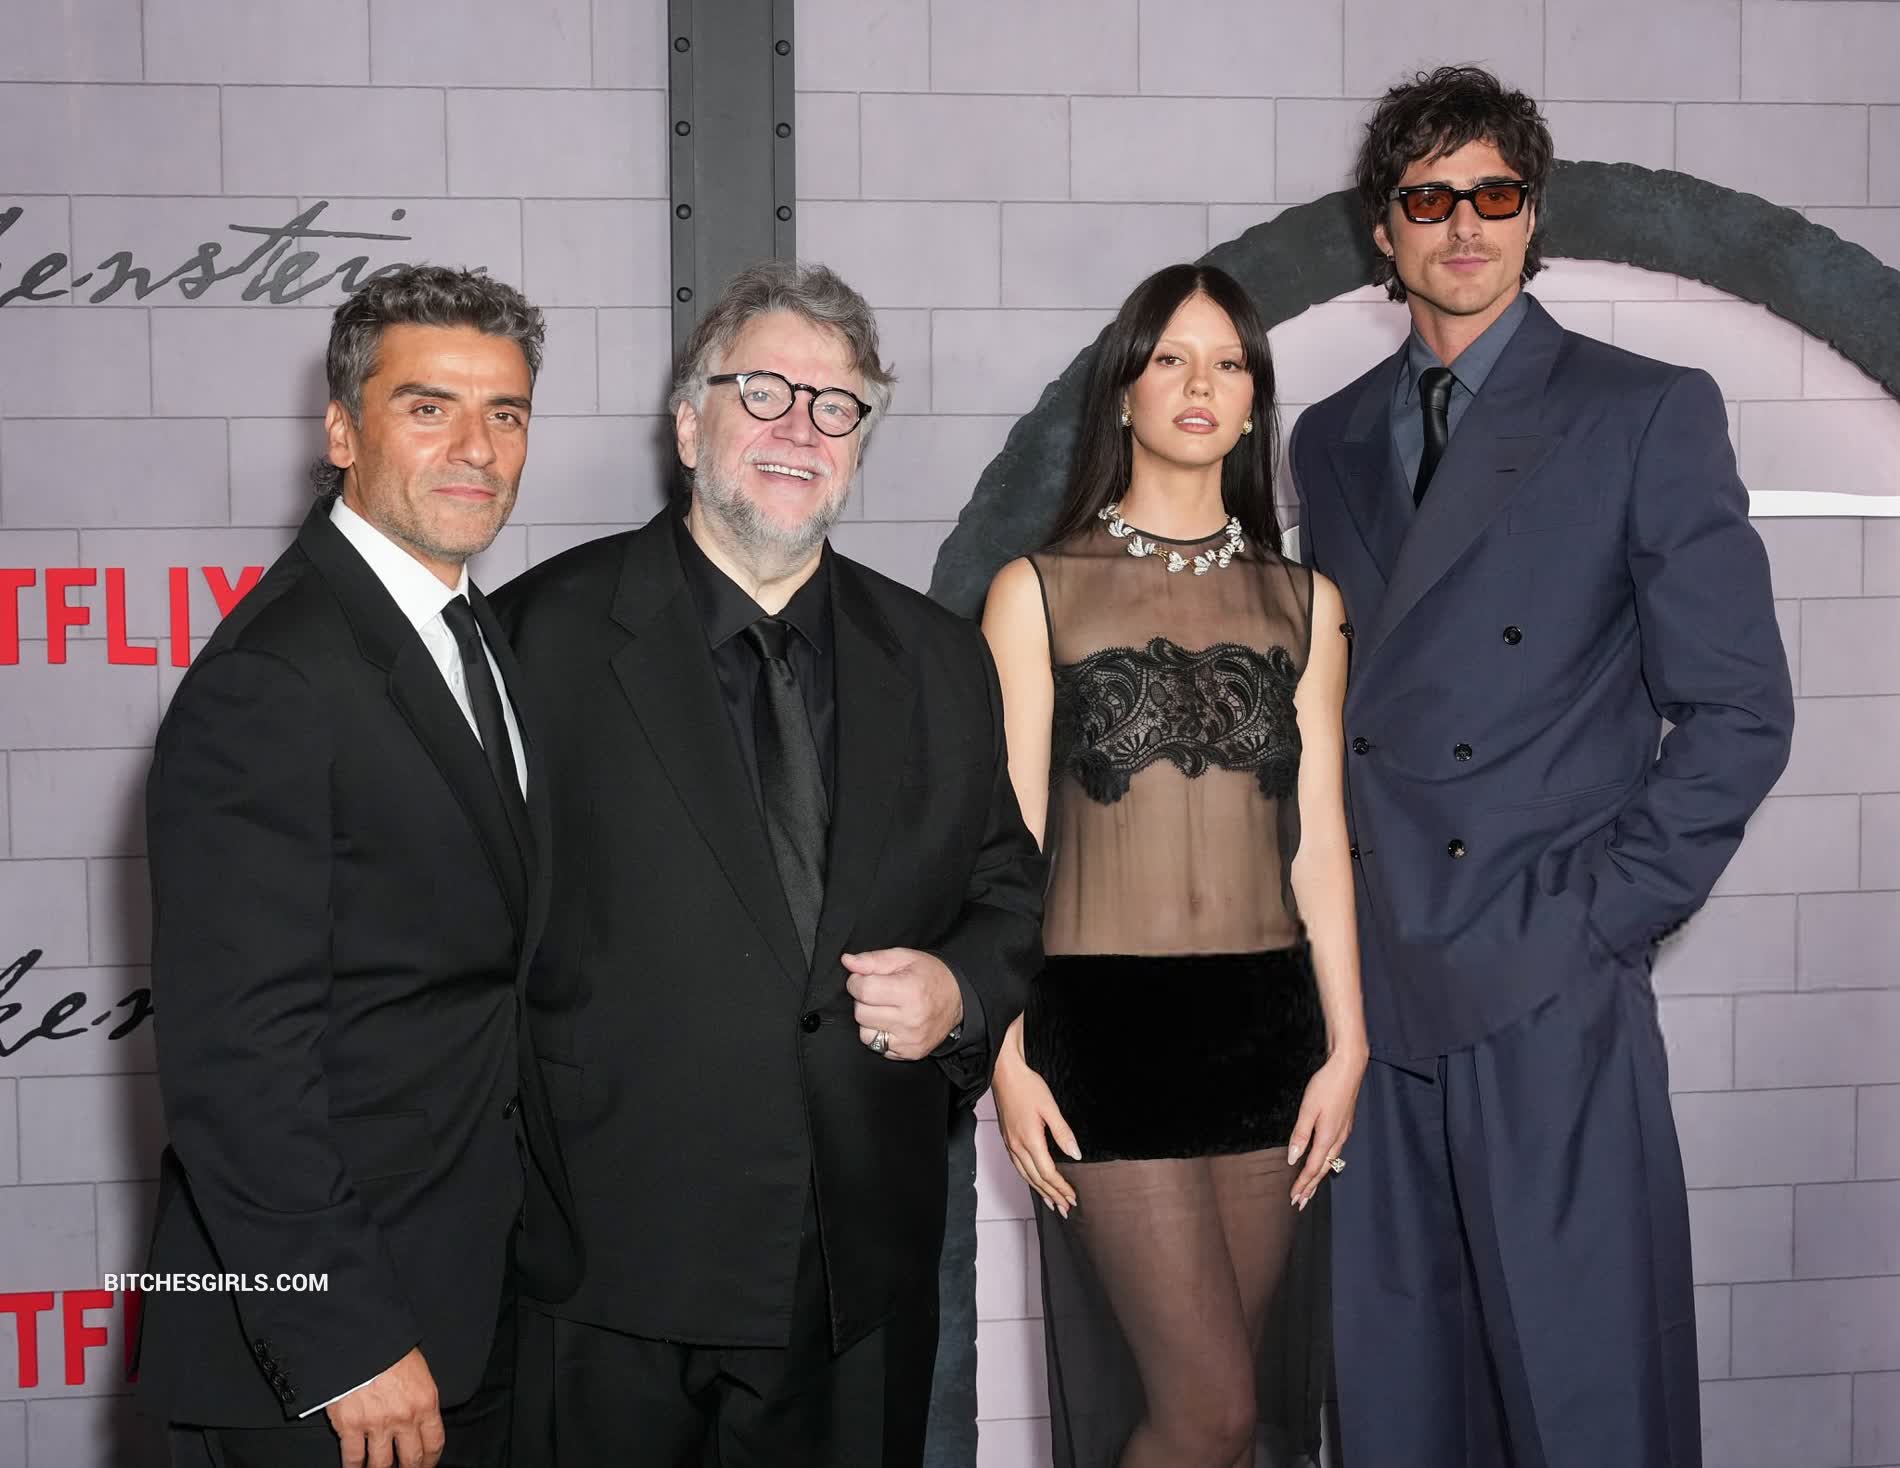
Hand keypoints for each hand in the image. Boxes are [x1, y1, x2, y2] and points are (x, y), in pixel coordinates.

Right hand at [325, 1347, 442, 1467]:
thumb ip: (420, 1398)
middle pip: (411, 1459)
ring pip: (381, 1464)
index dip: (431, 1460)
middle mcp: (404, 1417)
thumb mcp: (418, 1371)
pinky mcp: (350, 1425)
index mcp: (425, 1402)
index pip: (434, 1442)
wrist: (359, 1338)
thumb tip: (421, 1419)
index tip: (427, 1465)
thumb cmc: (389, 1348)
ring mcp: (376, 1424)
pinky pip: (353, 1458)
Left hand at [844, 947, 961, 1059]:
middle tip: (879, 993)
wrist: (959, 999)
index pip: (863, 990)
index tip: (863, 978)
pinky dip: (880, 1034)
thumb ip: (873, 960)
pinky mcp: (910, 1053)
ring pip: (865, 1033)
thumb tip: (847, 961)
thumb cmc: (929, 975)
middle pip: (861, 1013)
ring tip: (886, 1009)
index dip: (856, 982)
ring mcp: (910, 1040)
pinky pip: (877, 1047)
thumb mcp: (904, 958)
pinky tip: (893, 1023)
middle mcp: (911, 1019)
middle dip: (863, 1000)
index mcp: (909, 991)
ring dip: (869, 1020)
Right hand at [991, 1015, 1079, 1216]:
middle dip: (1052, 1195)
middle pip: (1036, 1179)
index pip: (1048, 1173)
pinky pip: (1019, 1167)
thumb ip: (1063, 1133)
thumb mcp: (1050, 1108)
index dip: (1061, 1187)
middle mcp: (1017, 1147)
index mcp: (1029, 1140)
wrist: (1004, 1074)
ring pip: (1026, 1176)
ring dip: (1040, 1191)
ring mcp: (1010, 1144)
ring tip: (1052, 1203)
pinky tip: (1035, 1182)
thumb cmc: (1028, 1087)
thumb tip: (1075, 1154)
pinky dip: (1029, 1180)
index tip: (1073, 1196)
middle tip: (1066, 1209)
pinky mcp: (1007, 1140)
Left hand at [1287, 1043, 1366, 1210]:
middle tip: (1300, 1203)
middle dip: (1310, 1187)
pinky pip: (1334, 1151)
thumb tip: (1293, 1159)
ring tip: (1309, 1189)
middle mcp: (1337, 1139)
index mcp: (1327, 1137)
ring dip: (1318, 1177)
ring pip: (1330, 1162)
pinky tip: (1322, 1162)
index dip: (1302, 1184)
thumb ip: (1300, 1135)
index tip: (1293, 1199)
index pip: (1312, 1168)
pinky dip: (1325, 1163)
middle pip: (1323, 1170)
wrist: (1348, 1068)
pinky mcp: (1344, 1125)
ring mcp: (1343, 1132)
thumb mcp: (1307, 1110)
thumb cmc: (1326, 1086)